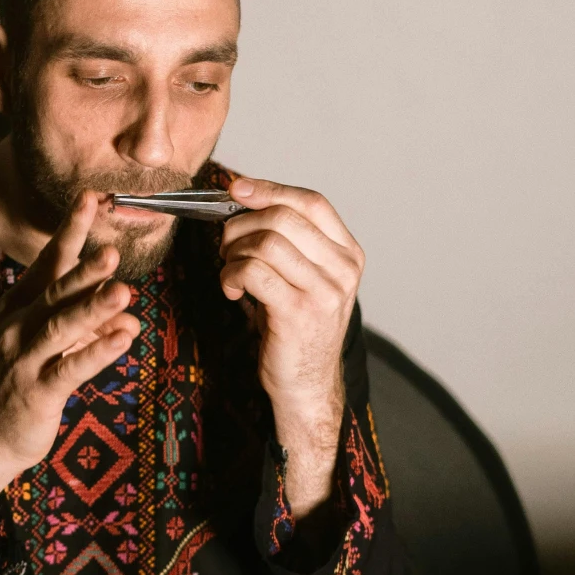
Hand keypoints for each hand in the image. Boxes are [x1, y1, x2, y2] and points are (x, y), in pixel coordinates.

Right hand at [0, 191, 139, 520]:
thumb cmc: (27, 379)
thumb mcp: (56, 343)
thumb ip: (91, 325)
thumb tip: (130, 315)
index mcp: (20, 303)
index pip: (50, 260)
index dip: (71, 230)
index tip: (92, 197)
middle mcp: (17, 324)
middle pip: (56, 290)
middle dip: (84, 269)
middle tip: (112, 249)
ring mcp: (23, 357)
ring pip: (61, 327)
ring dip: (93, 309)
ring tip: (124, 292)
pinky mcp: (36, 391)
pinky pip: (69, 369)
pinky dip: (97, 353)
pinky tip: (123, 339)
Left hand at [219, 176, 364, 517]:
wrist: (305, 385)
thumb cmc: (296, 327)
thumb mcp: (304, 278)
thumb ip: (288, 240)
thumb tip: (243, 194)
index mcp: (348, 254)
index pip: (312, 202)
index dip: (271, 188)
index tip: (237, 189)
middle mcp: (343, 269)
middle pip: (284, 217)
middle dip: (242, 224)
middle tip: (226, 245)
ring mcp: (325, 292)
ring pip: (266, 242)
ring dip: (234, 252)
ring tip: (230, 271)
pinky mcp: (299, 313)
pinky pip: (254, 272)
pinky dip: (232, 275)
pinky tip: (232, 291)